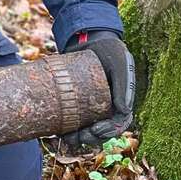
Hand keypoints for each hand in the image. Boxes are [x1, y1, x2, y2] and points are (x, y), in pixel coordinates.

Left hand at [62, 30, 135, 145]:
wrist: (89, 40)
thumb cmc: (108, 50)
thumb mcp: (119, 62)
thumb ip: (124, 84)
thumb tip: (123, 111)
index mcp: (121, 101)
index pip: (118, 123)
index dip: (109, 132)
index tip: (96, 131)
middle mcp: (107, 107)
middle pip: (101, 132)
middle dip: (90, 138)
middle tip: (78, 137)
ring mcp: (92, 107)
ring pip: (87, 130)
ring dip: (77, 139)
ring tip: (65, 139)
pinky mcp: (77, 104)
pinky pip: (73, 121)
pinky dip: (66, 129)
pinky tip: (57, 132)